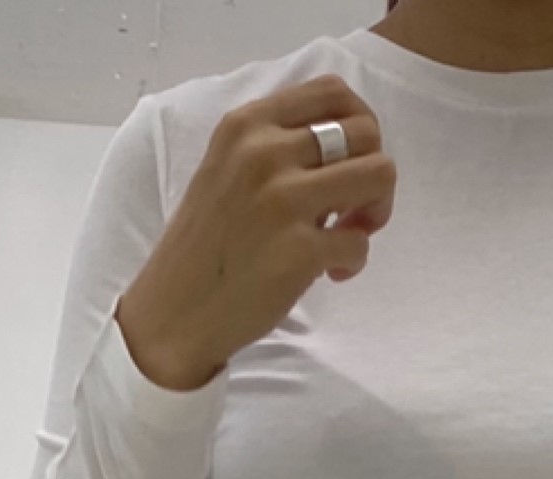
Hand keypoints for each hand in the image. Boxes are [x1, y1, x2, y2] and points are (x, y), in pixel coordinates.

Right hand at [116, 75, 396, 391]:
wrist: (173, 312)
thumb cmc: (205, 245)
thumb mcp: (226, 169)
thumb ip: (274, 147)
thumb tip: (339, 148)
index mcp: (247, 124)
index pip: (331, 91)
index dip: (359, 124)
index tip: (350, 161)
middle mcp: (265, 152)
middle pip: (365, 131)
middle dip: (373, 169)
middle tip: (354, 208)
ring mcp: (283, 199)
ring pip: (379, 174)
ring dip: (376, 207)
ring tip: (348, 234)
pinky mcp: (299, 250)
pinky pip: (360, 242)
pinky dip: (355, 260)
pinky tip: (330, 273)